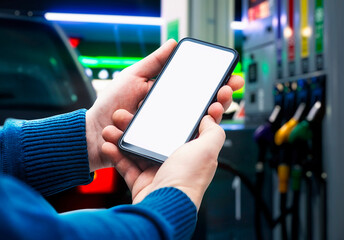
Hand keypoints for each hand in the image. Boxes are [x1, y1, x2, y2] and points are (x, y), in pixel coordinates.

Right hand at [86, 39, 242, 171]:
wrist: (163, 206)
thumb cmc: (187, 178)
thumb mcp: (207, 149)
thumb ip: (213, 131)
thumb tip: (210, 117)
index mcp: (192, 151)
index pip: (189, 127)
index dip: (181, 112)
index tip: (172, 98)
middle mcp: (175, 159)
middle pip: (157, 134)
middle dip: (141, 121)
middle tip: (129, 110)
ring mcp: (157, 170)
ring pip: (138, 147)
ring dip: (124, 135)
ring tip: (113, 124)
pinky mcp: (141, 180)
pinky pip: (126, 164)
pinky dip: (116, 154)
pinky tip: (108, 144)